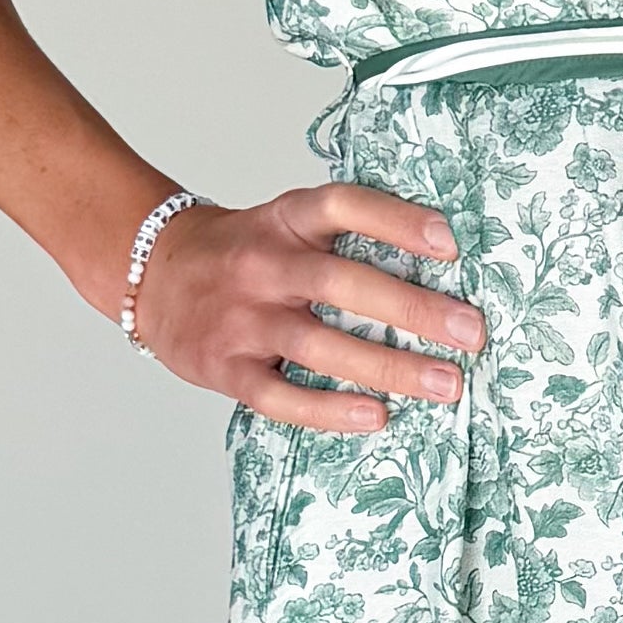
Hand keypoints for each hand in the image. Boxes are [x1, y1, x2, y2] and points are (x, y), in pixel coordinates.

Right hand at [130, 182, 484, 426]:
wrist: (151, 275)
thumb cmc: (244, 255)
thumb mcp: (285, 225)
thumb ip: (343, 239)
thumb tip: (441, 264)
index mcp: (284, 220)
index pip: (342, 206)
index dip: (395, 221)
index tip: (450, 243)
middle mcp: (263, 265)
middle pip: (341, 282)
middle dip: (413, 309)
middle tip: (471, 332)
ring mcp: (241, 319)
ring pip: (319, 344)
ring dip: (389, 367)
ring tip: (447, 384)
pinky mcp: (225, 367)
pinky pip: (281, 396)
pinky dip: (330, 410)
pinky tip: (377, 416)